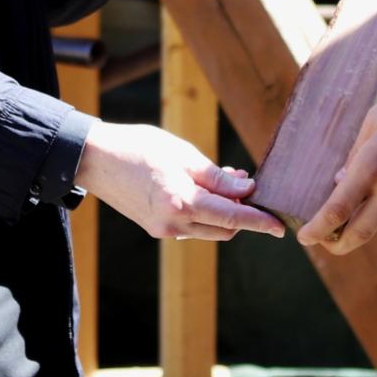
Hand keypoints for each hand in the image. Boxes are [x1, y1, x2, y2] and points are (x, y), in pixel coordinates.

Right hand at [75, 121, 284, 240]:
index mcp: (182, 202)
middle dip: (241, 214)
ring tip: (225, 182)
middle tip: (245, 184)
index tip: (280, 226)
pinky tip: (201, 191)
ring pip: (207, 230)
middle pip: (223, 229)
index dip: (259, 221)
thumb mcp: (183, 154)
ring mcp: (162, 229)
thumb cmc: (139, 147)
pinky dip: (203, 214)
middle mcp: (173, 223)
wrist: (96, 158)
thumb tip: (247, 188)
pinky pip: (189, 227)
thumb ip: (217, 176)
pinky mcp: (154, 228)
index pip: (232, 217)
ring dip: (222, 213)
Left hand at [297, 83, 376, 254]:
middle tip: (324, 241)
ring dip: (362, 224)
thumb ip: (355, 154)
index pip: (336, 210)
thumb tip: (339, 184)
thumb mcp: (376, 120)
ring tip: (352, 211)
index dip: (316, 229)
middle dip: (335, 244)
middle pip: (357, 234)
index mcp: (372, 165)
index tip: (303, 236)